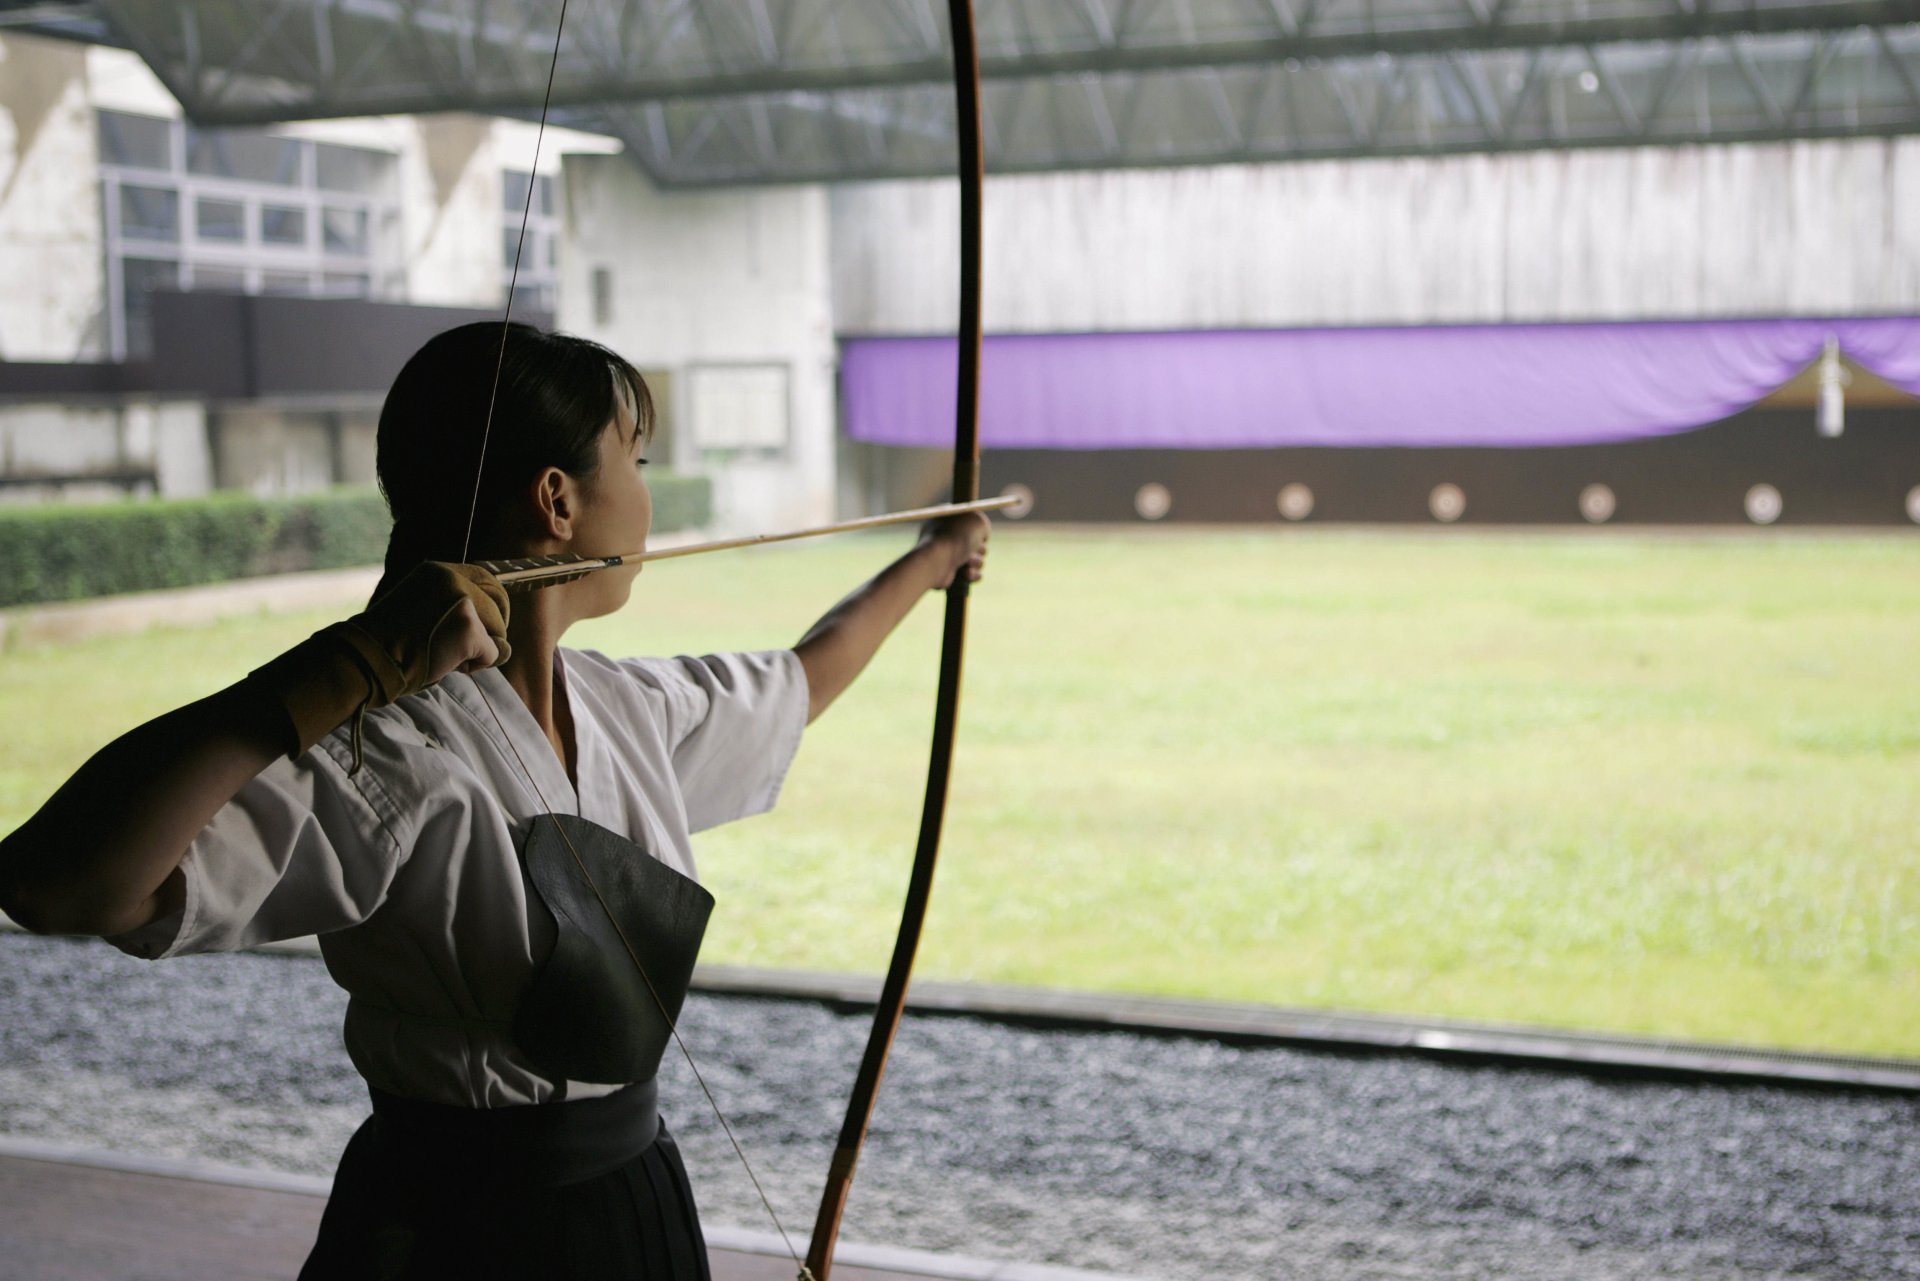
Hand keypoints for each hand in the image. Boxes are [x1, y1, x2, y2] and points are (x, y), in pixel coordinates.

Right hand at [245, 562, 511, 762]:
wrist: (365, 659)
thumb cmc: (388, 644)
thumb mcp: (419, 609)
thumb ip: (449, 607)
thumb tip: (491, 630)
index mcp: (437, 571)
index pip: (487, 576)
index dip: (496, 599)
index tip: (496, 617)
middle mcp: (451, 578)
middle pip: (499, 599)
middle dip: (498, 625)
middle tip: (483, 646)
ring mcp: (461, 601)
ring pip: (497, 629)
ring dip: (481, 650)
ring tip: (447, 657)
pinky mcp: (468, 627)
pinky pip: (492, 653)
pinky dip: (476, 665)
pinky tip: (448, 665)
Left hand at [916, 510, 989, 588]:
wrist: (938, 561)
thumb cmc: (956, 537)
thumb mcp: (978, 520)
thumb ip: (983, 524)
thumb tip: (982, 536)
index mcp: (947, 518)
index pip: (971, 522)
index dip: (978, 528)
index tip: (976, 531)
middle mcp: (946, 536)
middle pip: (977, 542)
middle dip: (980, 548)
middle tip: (972, 547)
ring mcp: (948, 555)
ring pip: (978, 559)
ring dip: (977, 561)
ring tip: (966, 561)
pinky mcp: (951, 572)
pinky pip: (973, 574)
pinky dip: (973, 574)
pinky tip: (966, 573)